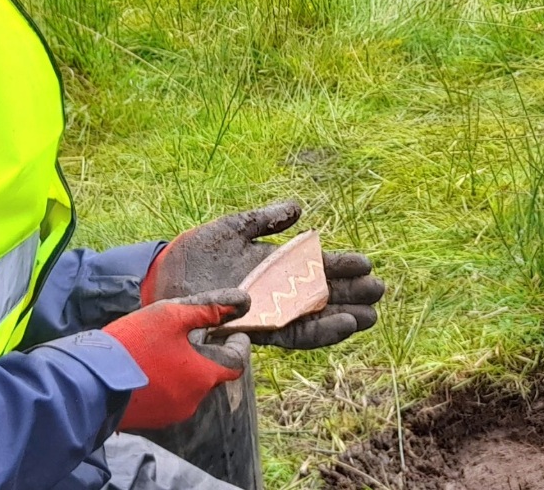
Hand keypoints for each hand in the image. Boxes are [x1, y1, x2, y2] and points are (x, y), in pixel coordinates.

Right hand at [101, 289, 251, 430]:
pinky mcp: (152, 420)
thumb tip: (240, 303)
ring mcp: (172, 414)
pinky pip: (168, 398)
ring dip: (183, 369)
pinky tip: (147, 367)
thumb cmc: (133, 344)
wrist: (90, 383)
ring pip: (189, 387)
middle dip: (204, 354)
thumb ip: (208, 309)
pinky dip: (165, 382)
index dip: (237, 344)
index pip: (236, 362)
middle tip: (188, 334)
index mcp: (203, 376)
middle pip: (210, 374)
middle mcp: (194, 400)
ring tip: (161, 350)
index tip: (232, 331)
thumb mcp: (171, 316)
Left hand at [143, 200, 384, 349]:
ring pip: (315, 319)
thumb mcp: (233, 228)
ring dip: (344, 318)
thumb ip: (265, 219)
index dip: (342, 268)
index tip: (367, 263)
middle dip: (351, 295)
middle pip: (322, 296)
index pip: (315, 268)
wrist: (163, 276)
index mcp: (274, 266)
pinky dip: (321, 330)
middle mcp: (276, 292)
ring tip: (369, 316)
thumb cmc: (195, 252)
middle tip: (380, 291)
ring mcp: (269, 312)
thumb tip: (299, 208)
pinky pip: (295, 334)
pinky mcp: (258, 329)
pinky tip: (342, 324)